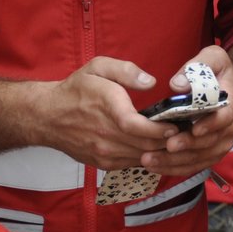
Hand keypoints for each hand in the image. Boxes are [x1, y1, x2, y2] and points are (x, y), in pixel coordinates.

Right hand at [39, 57, 171, 169]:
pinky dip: (146, 157)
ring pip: (141, 157)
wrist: (47, 116)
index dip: (160, 130)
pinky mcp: (102, 163)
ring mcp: (103, 152)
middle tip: (185, 134)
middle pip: (145, 145)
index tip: (176, 125)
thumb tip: (151, 82)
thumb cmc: (75, 89)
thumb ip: (126, 71)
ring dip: (160, 152)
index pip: (138, 126)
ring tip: (175, 142)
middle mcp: (105, 134)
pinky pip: (131, 164)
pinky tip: (155, 148)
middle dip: (168, 141)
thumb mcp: (98, 67)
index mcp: (107, 107)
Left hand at [141, 45, 232, 174]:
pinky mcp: (210, 152)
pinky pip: (195, 165)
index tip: (194, 128)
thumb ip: (197, 66)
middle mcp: (229, 127)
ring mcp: (220, 143)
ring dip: (176, 162)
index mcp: (230, 103)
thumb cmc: (219, 73)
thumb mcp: (213, 59)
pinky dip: (175, 168)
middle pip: (209, 143)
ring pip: (200, 158)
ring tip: (150, 160)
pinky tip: (155, 167)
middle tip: (166, 146)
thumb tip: (176, 84)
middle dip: (187, 146)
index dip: (210, 124)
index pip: (224, 118)